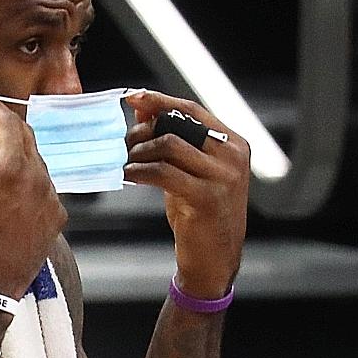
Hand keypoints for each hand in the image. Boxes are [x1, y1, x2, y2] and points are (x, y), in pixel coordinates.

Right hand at [0, 96, 66, 300]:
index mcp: (10, 172)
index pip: (9, 125)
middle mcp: (38, 180)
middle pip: (28, 139)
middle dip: (8, 129)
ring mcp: (51, 199)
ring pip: (37, 162)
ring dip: (18, 156)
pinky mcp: (57, 215)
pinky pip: (43, 185)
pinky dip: (28, 179)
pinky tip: (9, 192)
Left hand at [123, 91, 249, 298]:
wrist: (215, 260)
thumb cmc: (200, 216)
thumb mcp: (189, 173)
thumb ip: (173, 142)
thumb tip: (143, 109)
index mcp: (233, 144)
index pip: (193, 110)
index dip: (160, 100)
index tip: (133, 97)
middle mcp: (233, 155)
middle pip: (179, 124)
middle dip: (144, 131)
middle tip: (124, 144)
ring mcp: (224, 176)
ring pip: (169, 145)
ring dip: (139, 152)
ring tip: (126, 164)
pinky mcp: (207, 197)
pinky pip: (163, 172)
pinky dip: (139, 172)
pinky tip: (128, 177)